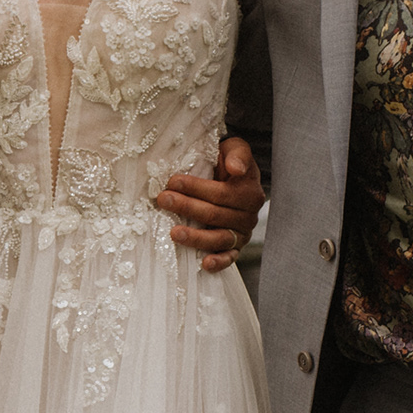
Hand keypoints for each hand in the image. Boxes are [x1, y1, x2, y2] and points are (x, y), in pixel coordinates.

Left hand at [152, 135, 265, 272]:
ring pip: (219, 238)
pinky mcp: (236, 247)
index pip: (220, 193)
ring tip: (174, 232)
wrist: (232, 175)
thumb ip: (237, 155)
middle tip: (163, 200)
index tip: (172, 181)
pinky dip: (219, 262)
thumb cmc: (228, 161)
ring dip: (196, 237)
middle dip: (187, 207)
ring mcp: (242, 233)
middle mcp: (249, 215)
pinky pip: (230, 257)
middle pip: (215, 215)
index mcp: (249, 191)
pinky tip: (204, 264)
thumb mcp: (235, 148)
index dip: (196, 188)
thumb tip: (235, 168)